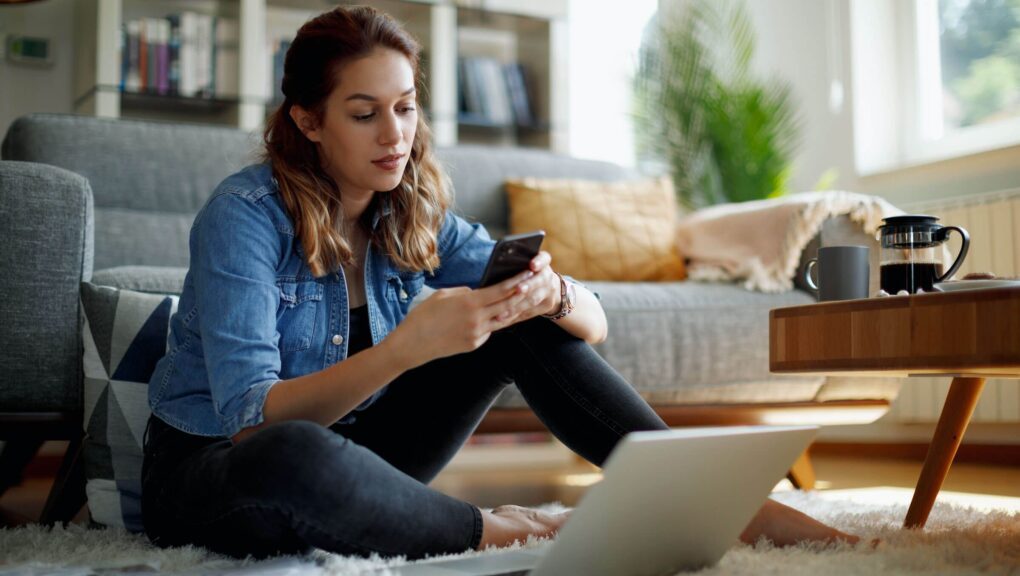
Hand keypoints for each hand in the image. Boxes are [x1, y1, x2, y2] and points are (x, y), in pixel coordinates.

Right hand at [386, 269, 536, 368]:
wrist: (412, 345)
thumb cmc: (423, 316)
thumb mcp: (443, 295)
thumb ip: (465, 292)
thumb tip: (479, 292)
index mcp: (469, 303)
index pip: (501, 290)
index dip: (516, 282)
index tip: (527, 274)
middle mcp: (477, 319)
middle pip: (507, 305)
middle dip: (521, 294)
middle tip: (533, 285)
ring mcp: (477, 334)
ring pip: (502, 319)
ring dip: (513, 309)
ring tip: (523, 299)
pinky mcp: (474, 344)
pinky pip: (489, 330)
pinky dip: (493, 321)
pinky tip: (498, 315)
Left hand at [497, 251, 560, 324]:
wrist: (548, 286)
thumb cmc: (527, 270)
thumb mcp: (527, 261)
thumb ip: (516, 261)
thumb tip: (494, 261)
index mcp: (544, 261)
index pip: (544, 259)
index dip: (539, 262)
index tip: (533, 265)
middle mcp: (548, 276)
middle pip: (539, 281)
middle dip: (528, 285)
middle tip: (518, 288)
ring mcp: (549, 292)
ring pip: (533, 300)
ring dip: (517, 306)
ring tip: (502, 312)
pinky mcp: (545, 306)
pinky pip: (529, 312)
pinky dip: (515, 316)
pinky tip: (502, 319)